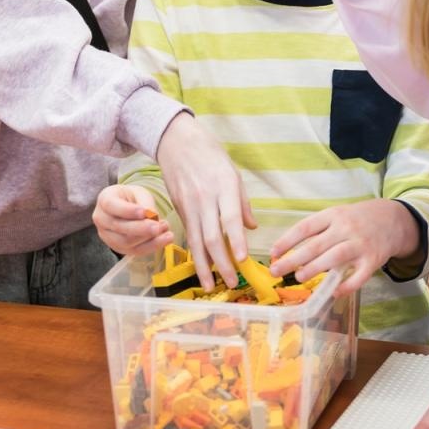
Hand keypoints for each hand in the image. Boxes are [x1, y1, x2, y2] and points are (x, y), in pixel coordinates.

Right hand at [94, 184, 173, 255]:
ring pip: (126, 242)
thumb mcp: (139, 192)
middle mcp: (101, 219)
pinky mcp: (118, 248)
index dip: (128, 210)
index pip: (111, 206)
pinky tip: (164, 239)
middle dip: (141, 228)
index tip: (145, 212)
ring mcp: (107, 236)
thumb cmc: (132, 197)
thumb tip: (153, 217)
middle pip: (119, 227)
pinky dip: (151, 246)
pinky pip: (134, 251)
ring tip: (165, 230)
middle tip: (158, 226)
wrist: (126, 207)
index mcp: (104, 200)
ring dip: (148, 239)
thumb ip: (145, 203)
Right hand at [153, 112, 255, 291]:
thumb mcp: (233, 173)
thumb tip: (252, 228)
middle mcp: (205, 198)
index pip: (230, 218)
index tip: (242, 260)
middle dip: (222, 263)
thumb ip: (242, 203)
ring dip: (204, 267)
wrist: (176, 142)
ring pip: (196, 241)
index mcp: (224, 186)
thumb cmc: (210, 155)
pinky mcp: (178, 209)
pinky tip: (202, 268)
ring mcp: (189, 205)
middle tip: (232, 283)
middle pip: (212, 236)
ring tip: (211, 286)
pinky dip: (195, 254)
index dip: (236, 240)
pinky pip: (189, 235)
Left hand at [268, 198, 418, 295]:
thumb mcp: (337, 215)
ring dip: (315, 268)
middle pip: (316, 245)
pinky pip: (359, 276)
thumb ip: (317, 230)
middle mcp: (346, 228)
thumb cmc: (356, 219)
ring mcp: (361, 244)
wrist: (393, 219)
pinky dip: (347, 286)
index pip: (306, 227)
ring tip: (299, 277)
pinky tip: (334, 293)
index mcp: (333, 215)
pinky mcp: (374, 260)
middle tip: (277, 270)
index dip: (287, 240)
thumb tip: (289, 249)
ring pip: (335, 258)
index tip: (273, 253)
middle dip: (294, 259)